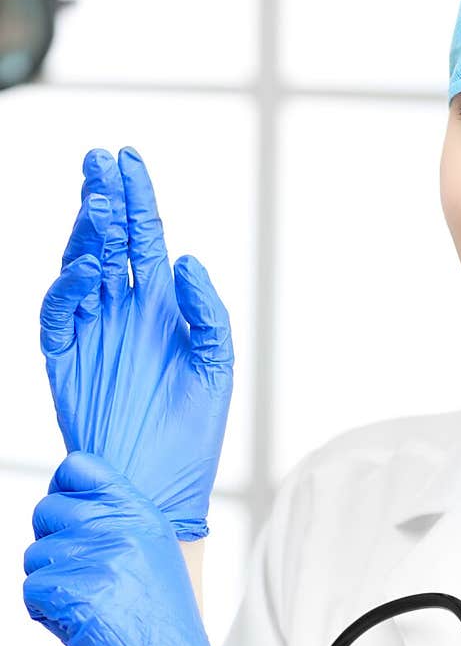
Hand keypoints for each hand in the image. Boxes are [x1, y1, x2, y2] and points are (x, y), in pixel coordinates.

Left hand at [22, 450, 256, 645]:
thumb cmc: (161, 632)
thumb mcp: (152, 562)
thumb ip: (114, 526)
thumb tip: (58, 504)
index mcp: (143, 515)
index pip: (80, 469)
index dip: (61, 491)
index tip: (67, 521)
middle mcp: (123, 528)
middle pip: (47, 511)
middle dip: (51, 548)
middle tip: (81, 584)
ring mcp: (101, 558)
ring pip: (34, 556)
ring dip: (50, 588)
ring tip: (89, 612)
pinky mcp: (78, 593)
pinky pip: (32, 591)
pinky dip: (46, 616)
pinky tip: (80, 631)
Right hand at [39, 146, 233, 540]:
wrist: (159, 487)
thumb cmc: (193, 432)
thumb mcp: (217, 367)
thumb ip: (206, 312)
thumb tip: (185, 260)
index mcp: (160, 306)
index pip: (145, 238)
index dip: (137, 197)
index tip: (129, 158)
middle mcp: (122, 310)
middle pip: (109, 240)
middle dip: (105, 199)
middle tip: (102, 161)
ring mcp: (91, 331)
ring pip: (81, 266)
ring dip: (87, 232)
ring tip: (98, 200)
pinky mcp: (63, 358)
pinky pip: (58, 313)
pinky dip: (69, 286)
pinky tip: (89, 265)